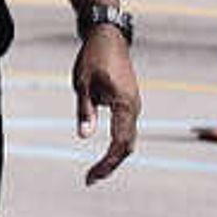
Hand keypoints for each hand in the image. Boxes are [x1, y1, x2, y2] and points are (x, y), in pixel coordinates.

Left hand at [74, 30, 137, 182]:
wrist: (108, 37)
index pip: (120, 143)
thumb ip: (85, 110)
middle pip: (127, 146)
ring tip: (95, 172)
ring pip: (128, 139)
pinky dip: (117, 144)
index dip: (107, 162)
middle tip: (90, 179)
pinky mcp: (129, 103)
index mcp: (125, 105)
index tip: (91, 176)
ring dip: (114, 156)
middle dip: (110, 164)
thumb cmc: (92, 57)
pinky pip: (126, 129)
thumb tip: (84, 136)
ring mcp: (133, 106)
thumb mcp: (82, 83)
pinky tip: (106, 154)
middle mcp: (134, 108)